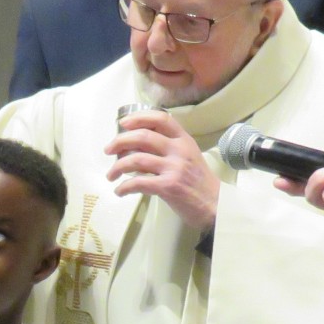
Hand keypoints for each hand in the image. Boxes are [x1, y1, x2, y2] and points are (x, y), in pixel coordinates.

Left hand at [105, 111, 218, 230]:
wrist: (216, 205)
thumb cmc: (198, 182)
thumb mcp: (188, 156)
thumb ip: (168, 147)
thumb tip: (136, 144)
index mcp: (184, 140)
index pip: (161, 118)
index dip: (139, 117)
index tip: (123, 123)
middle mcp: (179, 150)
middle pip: (143, 136)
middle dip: (119, 141)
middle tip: (108, 150)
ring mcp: (174, 168)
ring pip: (136, 159)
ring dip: (117, 167)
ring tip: (111, 175)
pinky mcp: (169, 186)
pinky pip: (139, 182)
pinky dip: (124, 187)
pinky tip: (120, 191)